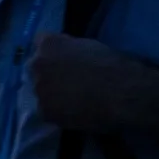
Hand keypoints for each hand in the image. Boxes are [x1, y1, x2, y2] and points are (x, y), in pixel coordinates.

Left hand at [28, 33, 158, 132]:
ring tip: (71, 102)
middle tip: (66, 85)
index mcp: (48, 43)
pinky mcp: (44, 110)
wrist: (123, 93)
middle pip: (35, 69)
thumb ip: (69, 48)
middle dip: (47, 75)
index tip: (60, 64)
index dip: (52, 56)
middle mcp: (36, 63)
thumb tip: (65, 55)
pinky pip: (46, 111)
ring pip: (39, 91)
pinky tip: (73, 114)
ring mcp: (38, 88)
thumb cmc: (113, 65)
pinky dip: (57, 113)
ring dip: (50, 95)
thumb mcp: (88, 45)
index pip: (40, 45)